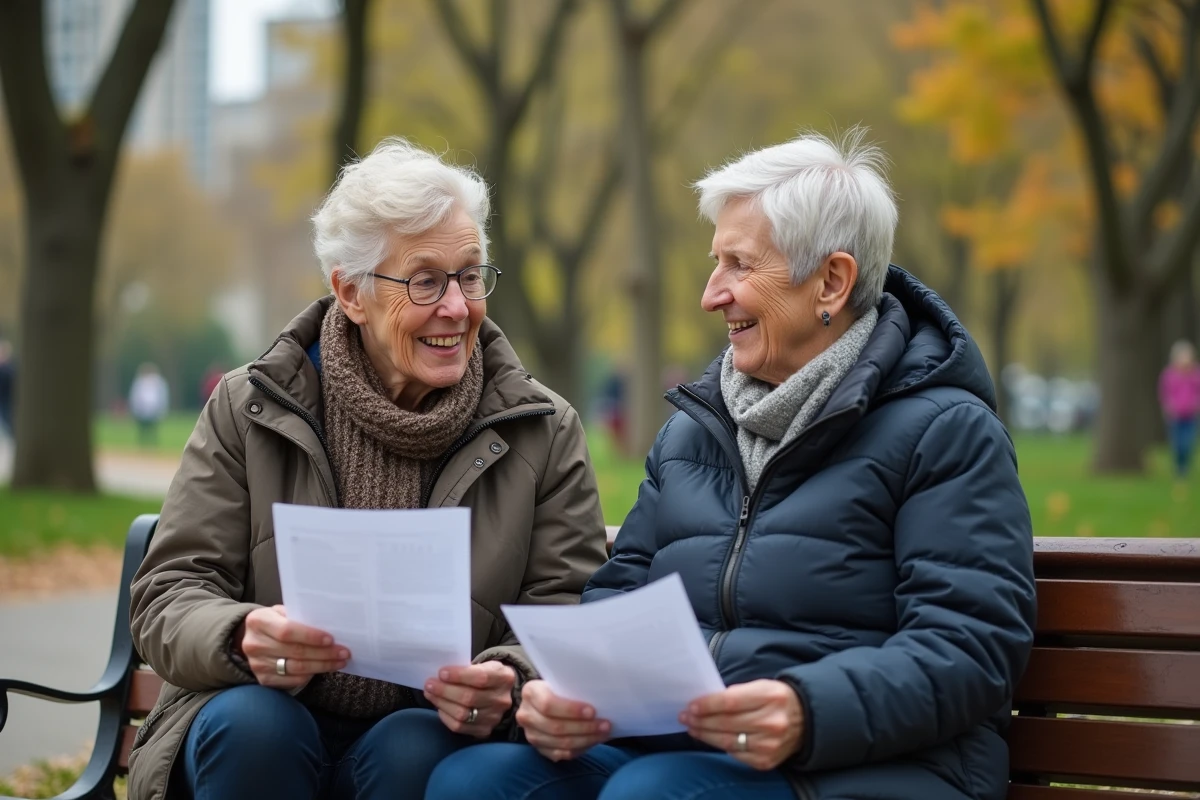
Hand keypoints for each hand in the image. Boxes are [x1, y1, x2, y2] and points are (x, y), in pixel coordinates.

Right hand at [239, 605, 348, 689]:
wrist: (251, 638)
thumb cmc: (274, 621)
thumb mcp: (281, 612)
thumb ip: (299, 616)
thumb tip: (329, 625)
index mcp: (258, 621)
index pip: (287, 631)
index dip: (311, 636)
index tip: (331, 639)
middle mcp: (254, 644)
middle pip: (295, 652)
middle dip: (323, 653)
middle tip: (343, 652)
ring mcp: (257, 664)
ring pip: (296, 668)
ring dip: (322, 666)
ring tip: (339, 661)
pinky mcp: (263, 679)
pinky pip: (292, 680)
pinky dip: (311, 675)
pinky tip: (324, 669)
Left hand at [424, 661, 516, 737]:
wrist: (501, 694)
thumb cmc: (487, 676)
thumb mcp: (484, 665)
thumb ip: (467, 668)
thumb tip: (441, 674)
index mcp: (504, 678)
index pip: (481, 677)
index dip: (459, 676)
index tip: (441, 673)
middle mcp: (502, 700)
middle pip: (469, 697)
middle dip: (445, 691)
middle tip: (430, 684)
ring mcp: (494, 718)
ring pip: (462, 714)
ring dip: (442, 703)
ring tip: (430, 694)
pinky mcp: (484, 731)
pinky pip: (459, 727)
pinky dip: (445, 716)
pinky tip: (440, 707)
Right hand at [515, 679, 610, 760]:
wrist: (543, 701)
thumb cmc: (557, 689)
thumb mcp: (560, 681)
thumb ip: (572, 687)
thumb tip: (599, 696)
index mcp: (530, 693)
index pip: (548, 704)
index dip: (571, 710)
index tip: (592, 711)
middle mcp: (526, 715)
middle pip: (555, 727)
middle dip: (584, 727)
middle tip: (605, 724)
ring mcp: (531, 735)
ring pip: (560, 743)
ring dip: (586, 740)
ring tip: (603, 733)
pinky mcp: (539, 749)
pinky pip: (561, 754)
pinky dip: (580, 749)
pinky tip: (593, 741)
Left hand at [679, 679, 803, 770]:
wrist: (806, 720)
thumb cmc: (776, 699)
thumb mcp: (761, 686)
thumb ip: (736, 693)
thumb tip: (705, 703)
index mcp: (770, 697)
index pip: (731, 702)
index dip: (708, 705)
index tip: (691, 705)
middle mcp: (772, 723)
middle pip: (727, 723)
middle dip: (701, 720)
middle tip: (685, 717)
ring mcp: (770, 745)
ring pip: (728, 741)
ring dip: (705, 735)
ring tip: (692, 728)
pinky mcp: (767, 761)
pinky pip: (736, 754)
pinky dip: (720, 746)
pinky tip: (709, 738)